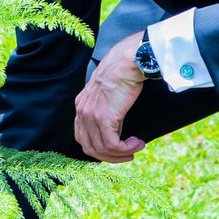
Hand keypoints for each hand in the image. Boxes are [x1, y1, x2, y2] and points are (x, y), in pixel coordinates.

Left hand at [74, 30, 147, 161]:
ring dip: (121, 153)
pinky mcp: (103, 118)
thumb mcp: (110, 95)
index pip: (84, 138)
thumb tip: (117, 131)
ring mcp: (91, 115)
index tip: (119, 150)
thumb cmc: (123, 73)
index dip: (101, 149)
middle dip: (110, 157)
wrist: (128, 61)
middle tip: (129, 154)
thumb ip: (107, 112)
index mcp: (81, 106)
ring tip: (136, 147)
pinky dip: (125, 149)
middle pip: (90, 147)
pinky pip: (111, 144)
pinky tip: (137, 143)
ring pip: (101, 149)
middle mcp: (82, 112)